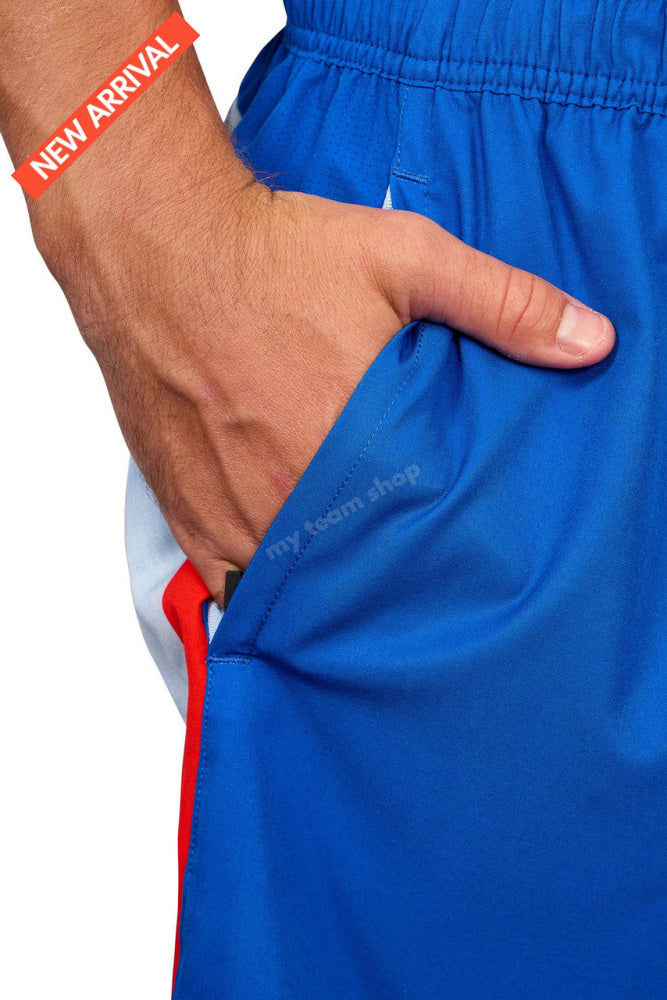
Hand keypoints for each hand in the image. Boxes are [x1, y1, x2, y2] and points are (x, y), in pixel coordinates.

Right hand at [36, 175, 614, 604]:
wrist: (158, 248)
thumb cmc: (275, 254)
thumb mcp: (407, 259)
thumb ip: (505, 306)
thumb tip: (595, 343)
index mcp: (353, 445)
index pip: (419, 540)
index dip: (444, 551)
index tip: (460, 550)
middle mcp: (288, 495)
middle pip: (358, 573)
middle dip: (386, 572)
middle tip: (410, 567)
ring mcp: (231, 513)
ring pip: (296, 588)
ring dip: (327, 583)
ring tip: (354, 568)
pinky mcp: (187, 514)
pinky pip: (231, 583)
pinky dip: (264, 582)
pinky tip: (291, 562)